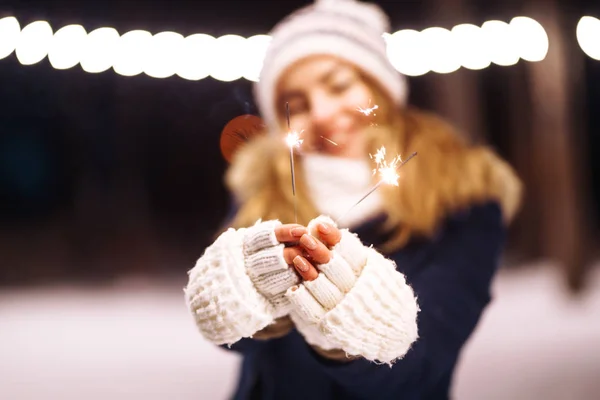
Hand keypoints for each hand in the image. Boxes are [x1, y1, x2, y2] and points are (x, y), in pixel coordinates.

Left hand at [283, 215, 418, 362]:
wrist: (379, 329)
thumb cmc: (364, 287)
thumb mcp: (360, 265)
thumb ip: (339, 245)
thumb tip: (320, 222)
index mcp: (368, 273)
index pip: (351, 252)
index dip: (334, 237)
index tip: (319, 225)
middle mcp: (357, 291)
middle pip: (336, 269)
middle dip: (319, 252)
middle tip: (304, 238)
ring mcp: (343, 309)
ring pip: (324, 289)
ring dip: (308, 273)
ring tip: (295, 258)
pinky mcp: (328, 324)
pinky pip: (313, 311)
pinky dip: (303, 299)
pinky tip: (293, 287)